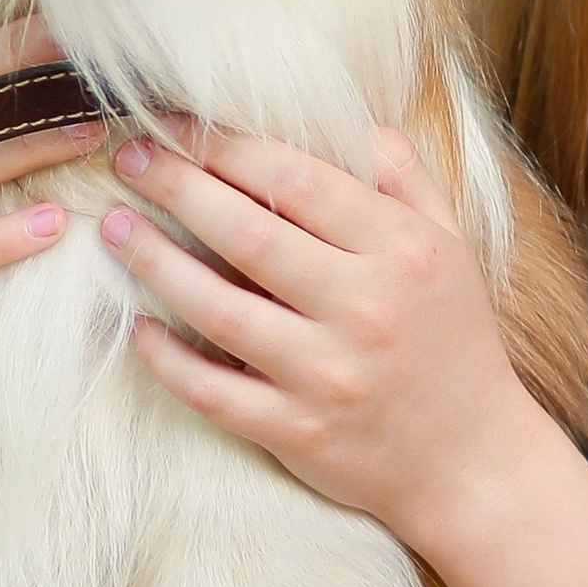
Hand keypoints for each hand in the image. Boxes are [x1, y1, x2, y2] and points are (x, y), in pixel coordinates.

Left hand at [99, 125, 545, 557]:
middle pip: (247, 234)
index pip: (296, 178)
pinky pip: (211, 391)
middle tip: (130, 157)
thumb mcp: (453, 249)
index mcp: (401, 251)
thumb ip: (406, 181)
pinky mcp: (297, 432)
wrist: (473, 463)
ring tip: (114, 227)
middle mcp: (364, 308)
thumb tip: (357, 123)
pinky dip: (165, 358)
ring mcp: (327, 375)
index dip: (227, 145)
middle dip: (177, 185)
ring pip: (217, 308)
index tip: (178, 124)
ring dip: (154, 262)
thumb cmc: (456, 343)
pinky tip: (137, 326)